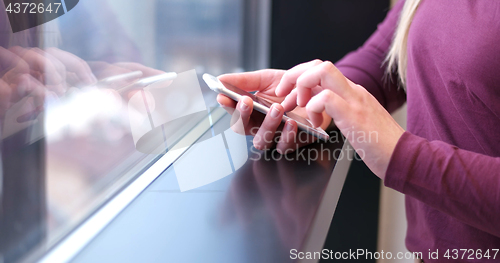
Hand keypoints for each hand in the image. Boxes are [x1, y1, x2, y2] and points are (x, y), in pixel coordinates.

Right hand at [216, 69, 331, 152]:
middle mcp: (260, 125)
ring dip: (267, 125)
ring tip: (277, 108)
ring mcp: (275, 135)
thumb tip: (220, 79)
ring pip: (262, 141)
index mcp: (252, 112)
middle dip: (243, 115)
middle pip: (244, 129)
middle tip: (247, 100)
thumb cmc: (291, 88)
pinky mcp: (293, 142)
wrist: (318, 91)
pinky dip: (287, 136)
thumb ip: (244, 81)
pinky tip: (291, 122)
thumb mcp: (267, 79)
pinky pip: (284, 147)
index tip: (223, 97)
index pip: (233, 112)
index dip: (227, 107)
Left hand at [275, 59, 404, 178]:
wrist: (405, 157)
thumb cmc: (380, 145)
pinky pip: (326, 98)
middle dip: (295, 76)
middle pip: (319, 63)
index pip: (322, 68)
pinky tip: (316, 124)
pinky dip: (313, 108)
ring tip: (301, 107)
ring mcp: (354, 100)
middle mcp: (353, 91)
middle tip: (285, 96)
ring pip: (322, 72)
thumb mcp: (358, 121)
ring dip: (302, 86)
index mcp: (352, 92)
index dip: (300, 76)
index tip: (290, 95)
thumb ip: (342, 111)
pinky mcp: (354, 115)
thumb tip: (320, 110)